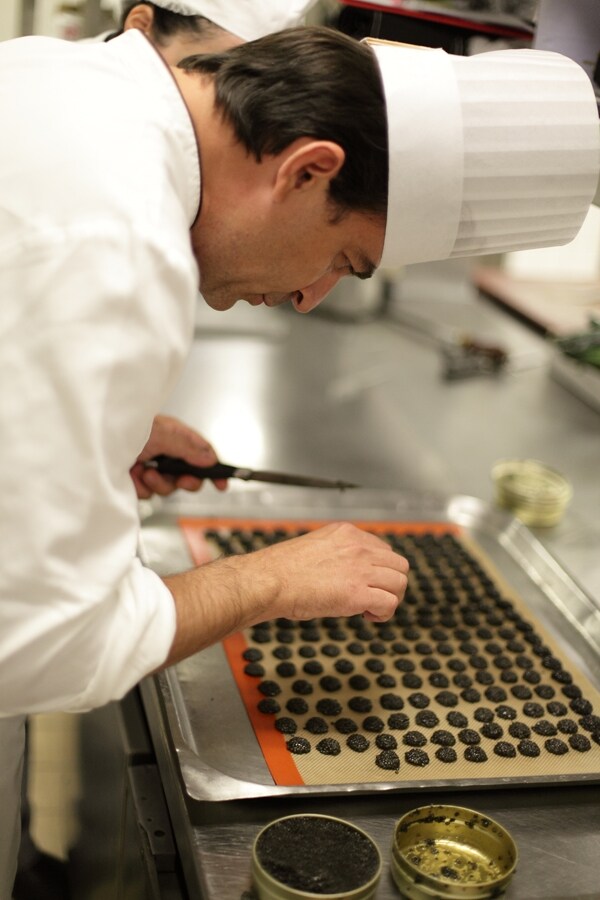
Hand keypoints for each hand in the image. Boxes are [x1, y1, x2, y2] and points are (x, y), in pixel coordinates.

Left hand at [130, 414, 227, 498]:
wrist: (93, 443)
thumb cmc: (123, 427)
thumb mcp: (162, 433)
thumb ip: (188, 446)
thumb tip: (209, 458)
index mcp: (175, 437)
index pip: (202, 455)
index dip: (213, 470)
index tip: (222, 484)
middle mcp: (164, 453)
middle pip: (188, 476)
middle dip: (183, 480)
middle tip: (179, 479)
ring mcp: (150, 467)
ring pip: (168, 487)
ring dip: (158, 483)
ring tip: (144, 472)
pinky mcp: (136, 481)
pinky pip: (148, 494)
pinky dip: (141, 488)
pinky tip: (132, 477)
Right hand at [243, 522, 408, 622]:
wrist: (269, 581)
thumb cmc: (281, 571)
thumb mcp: (314, 547)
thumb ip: (336, 554)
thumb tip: (344, 573)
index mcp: (347, 533)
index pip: (384, 549)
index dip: (380, 570)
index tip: (368, 582)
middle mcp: (359, 547)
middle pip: (399, 565)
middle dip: (392, 584)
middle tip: (376, 597)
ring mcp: (360, 569)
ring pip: (400, 583)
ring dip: (391, 599)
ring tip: (372, 609)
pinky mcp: (358, 593)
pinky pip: (390, 603)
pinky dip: (384, 614)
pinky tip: (368, 616)